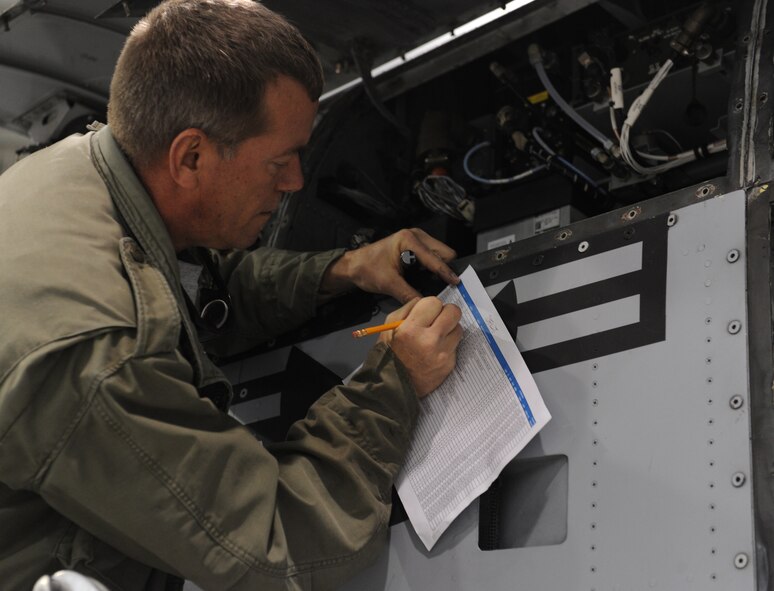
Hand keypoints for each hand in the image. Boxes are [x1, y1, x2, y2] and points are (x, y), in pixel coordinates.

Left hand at [321, 228, 459, 303]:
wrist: (353, 266)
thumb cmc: (368, 270)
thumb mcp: (389, 284)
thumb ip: (409, 294)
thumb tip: (427, 305)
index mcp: (409, 240)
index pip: (435, 258)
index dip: (446, 272)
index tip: (457, 283)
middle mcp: (416, 236)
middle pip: (443, 252)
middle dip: (446, 268)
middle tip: (448, 286)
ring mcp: (417, 239)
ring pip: (440, 254)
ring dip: (441, 268)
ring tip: (442, 285)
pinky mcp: (416, 246)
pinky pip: (433, 256)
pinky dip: (434, 267)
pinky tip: (432, 280)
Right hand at [379, 297, 462, 396]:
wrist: (393, 387)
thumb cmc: (389, 354)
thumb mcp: (389, 327)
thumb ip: (407, 309)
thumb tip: (424, 301)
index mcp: (411, 329)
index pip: (434, 302)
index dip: (430, 306)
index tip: (427, 312)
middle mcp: (429, 341)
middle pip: (453, 312)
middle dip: (446, 313)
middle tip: (438, 320)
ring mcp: (442, 354)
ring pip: (458, 328)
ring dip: (449, 329)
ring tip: (437, 336)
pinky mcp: (449, 365)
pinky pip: (455, 346)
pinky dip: (448, 345)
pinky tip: (436, 351)